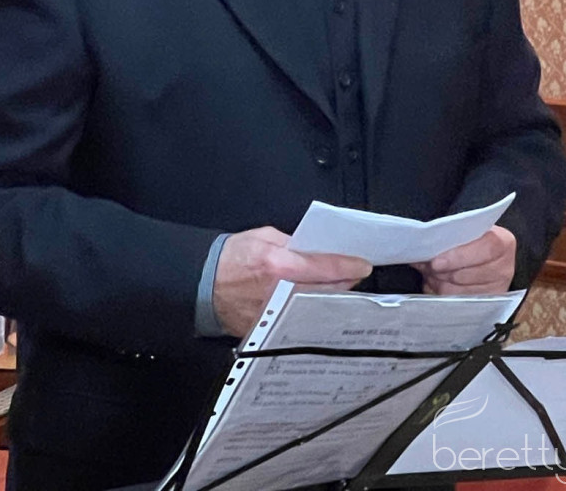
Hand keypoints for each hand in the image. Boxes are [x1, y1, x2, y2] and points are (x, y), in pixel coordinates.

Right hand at [214, 226, 371, 336]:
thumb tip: (317, 248)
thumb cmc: (231, 258)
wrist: (203, 284)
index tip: (362, 264)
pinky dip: (313, 311)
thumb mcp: (264, 237)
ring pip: (316, 308)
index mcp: (279, 265)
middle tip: (355, 275)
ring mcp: (276, 315)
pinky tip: (319, 304)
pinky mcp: (270, 329)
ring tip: (341, 288)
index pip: (324, 266)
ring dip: (332, 298)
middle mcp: (280, 293)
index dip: (347, 265)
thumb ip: (293, 242)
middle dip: (345, 283)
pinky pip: (300, 320)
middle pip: (326, 291)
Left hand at [411, 226, 516, 295]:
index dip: (458, 257)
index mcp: (502, 242)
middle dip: (440, 272)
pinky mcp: (487, 304)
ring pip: (459, 292)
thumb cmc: (473, 239)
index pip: (485, 250)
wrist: (485, 255)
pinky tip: (435, 284)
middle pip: (466, 275)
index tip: (436, 262)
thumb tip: (421, 248)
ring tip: (429, 274)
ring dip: (438, 283)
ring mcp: (497, 289)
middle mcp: (504, 268)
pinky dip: (442, 294)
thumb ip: (450, 236)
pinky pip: (458, 303)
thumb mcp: (467, 231)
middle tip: (425, 266)